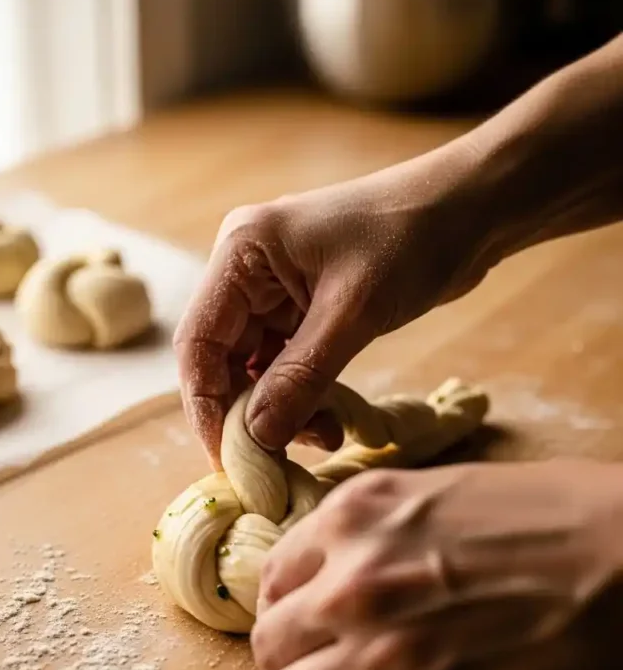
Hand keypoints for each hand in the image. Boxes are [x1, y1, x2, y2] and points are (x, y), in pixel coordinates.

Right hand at [175, 142, 490, 464]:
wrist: (471, 208)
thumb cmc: (411, 239)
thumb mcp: (354, 312)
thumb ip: (301, 376)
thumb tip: (257, 438)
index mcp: (242, 253)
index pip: (198, 341)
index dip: (205, 405)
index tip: (229, 459)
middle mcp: (248, 270)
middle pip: (222, 359)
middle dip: (249, 412)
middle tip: (279, 461)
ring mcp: (277, 289)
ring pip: (257, 367)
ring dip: (280, 409)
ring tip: (324, 437)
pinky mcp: (307, 307)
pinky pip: (288, 363)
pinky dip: (303, 395)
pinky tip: (331, 421)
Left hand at [251, 460, 622, 669]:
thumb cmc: (558, 513)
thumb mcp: (443, 488)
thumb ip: (377, 526)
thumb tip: (342, 564)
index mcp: (354, 516)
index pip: (272, 577)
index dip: (291, 604)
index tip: (310, 620)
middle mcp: (351, 585)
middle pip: (270, 645)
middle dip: (295, 657)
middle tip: (328, 663)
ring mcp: (386, 657)